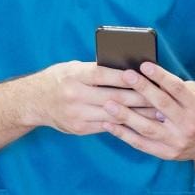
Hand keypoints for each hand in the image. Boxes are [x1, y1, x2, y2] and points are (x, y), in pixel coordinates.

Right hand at [35, 61, 153, 135]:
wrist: (33, 101)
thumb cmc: (59, 78)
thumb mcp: (73, 67)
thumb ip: (96, 69)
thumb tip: (128, 70)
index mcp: (75, 75)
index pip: (105, 75)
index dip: (127, 77)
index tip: (146, 77)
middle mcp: (75, 95)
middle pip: (114, 97)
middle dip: (140, 98)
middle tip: (161, 98)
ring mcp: (77, 114)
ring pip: (114, 115)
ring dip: (138, 114)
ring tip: (157, 113)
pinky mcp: (79, 128)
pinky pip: (106, 126)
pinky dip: (125, 124)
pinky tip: (140, 123)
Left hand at [101, 62, 194, 163]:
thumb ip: (182, 87)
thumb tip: (156, 75)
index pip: (177, 89)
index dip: (160, 76)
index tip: (144, 65)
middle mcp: (187, 125)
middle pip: (161, 105)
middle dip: (142, 88)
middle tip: (125, 75)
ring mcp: (176, 141)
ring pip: (147, 127)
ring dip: (126, 115)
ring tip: (108, 103)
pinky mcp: (165, 153)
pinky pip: (141, 144)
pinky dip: (123, 134)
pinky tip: (108, 124)